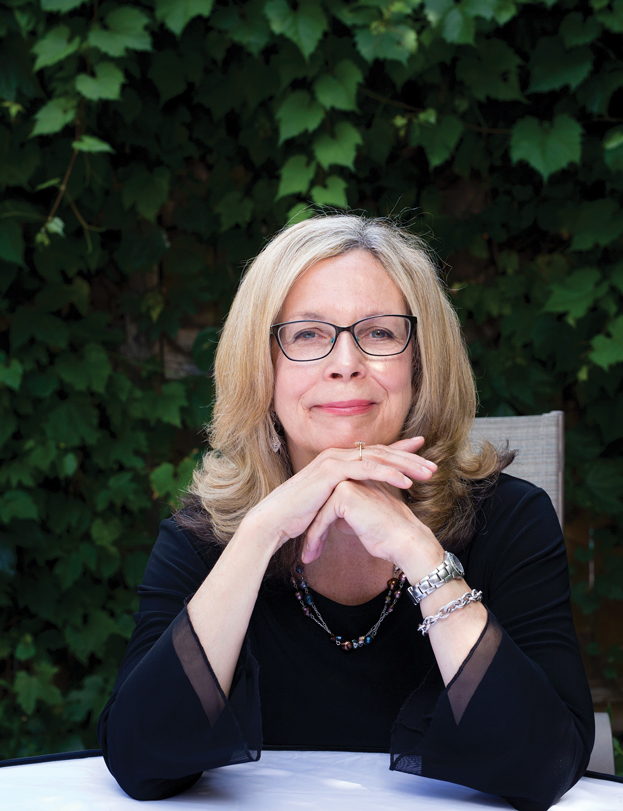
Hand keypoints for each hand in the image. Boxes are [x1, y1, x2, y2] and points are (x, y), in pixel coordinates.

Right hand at [241, 437, 436, 554]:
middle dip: (409, 458)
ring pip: (378, 458)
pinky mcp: (331, 471)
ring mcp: (333, 460)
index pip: (374, 452)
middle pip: (380, 452)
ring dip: (406, 465)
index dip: (399, 450)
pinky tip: (406, 481)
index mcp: (337, 460)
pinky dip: (388, 474)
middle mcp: (336, 454)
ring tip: (428, 474)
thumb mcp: (328, 501)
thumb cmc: (299, 515)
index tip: (421, 450)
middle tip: (433, 465)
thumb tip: (358, 500)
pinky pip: (366, 469)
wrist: (275, 520)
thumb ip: (344, 494)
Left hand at [302, 455, 443, 582]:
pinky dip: (315, 538)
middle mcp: (354, 476)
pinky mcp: (345, 494)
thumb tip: (338, 522)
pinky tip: (311, 555)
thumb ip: (351, 516)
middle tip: (306, 553)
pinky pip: (322, 518)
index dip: (321, 523)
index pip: (331, 500)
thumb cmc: (389, 536)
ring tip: (307, 557)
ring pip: (320, 511)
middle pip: (322, 504)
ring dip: (312, 536)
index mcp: (361, 479)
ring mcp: (349, 481)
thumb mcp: (365, 523)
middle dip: (312, 529)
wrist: (406, 542)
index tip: (314, 543)